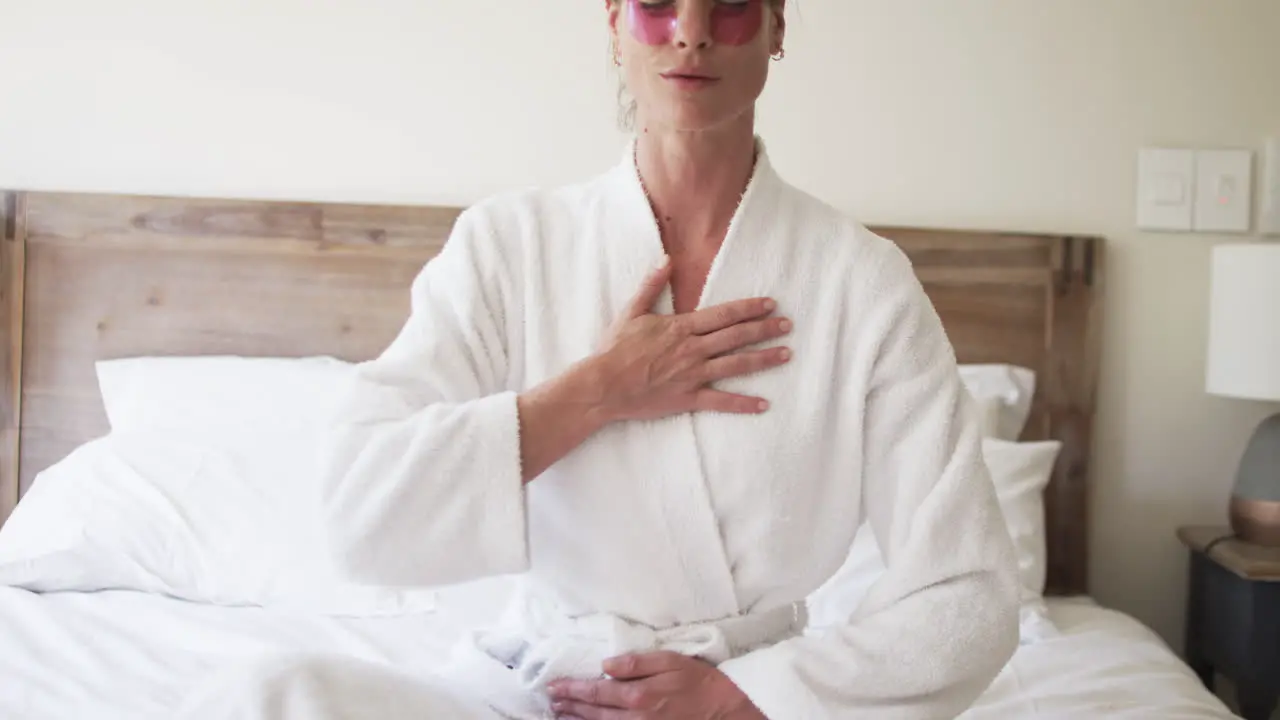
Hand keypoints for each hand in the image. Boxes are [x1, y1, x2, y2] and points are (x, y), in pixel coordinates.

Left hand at [546, 651, 764, 719]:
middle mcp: (635, 719)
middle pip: (593, 714)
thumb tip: (606, 664)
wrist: (725, 711)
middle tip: (552, 701)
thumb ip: (636, 663)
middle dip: (570, 707)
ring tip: (560, 716)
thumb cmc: (700, 682)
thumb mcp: (670, 661)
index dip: (572, 689)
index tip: (554, 686)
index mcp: (638, 695)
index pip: (596, 692)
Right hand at [591, 256, 792, 422]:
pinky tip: (764, 404)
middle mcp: (693, 349)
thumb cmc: (615, 349)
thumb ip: (651, 286)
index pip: (724, 314)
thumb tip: (666, 260)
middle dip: (765, 330)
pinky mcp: (688, 398)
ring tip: (786, 355)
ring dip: (763, 359)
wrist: (604, 385)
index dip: (749, 308)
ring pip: (736, 365)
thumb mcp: (631, 312)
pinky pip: (721, 401)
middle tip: (788, 326)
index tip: (770, 304)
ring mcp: (693, 374)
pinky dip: (743, 403)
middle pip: (737, 336)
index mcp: (681, 327)